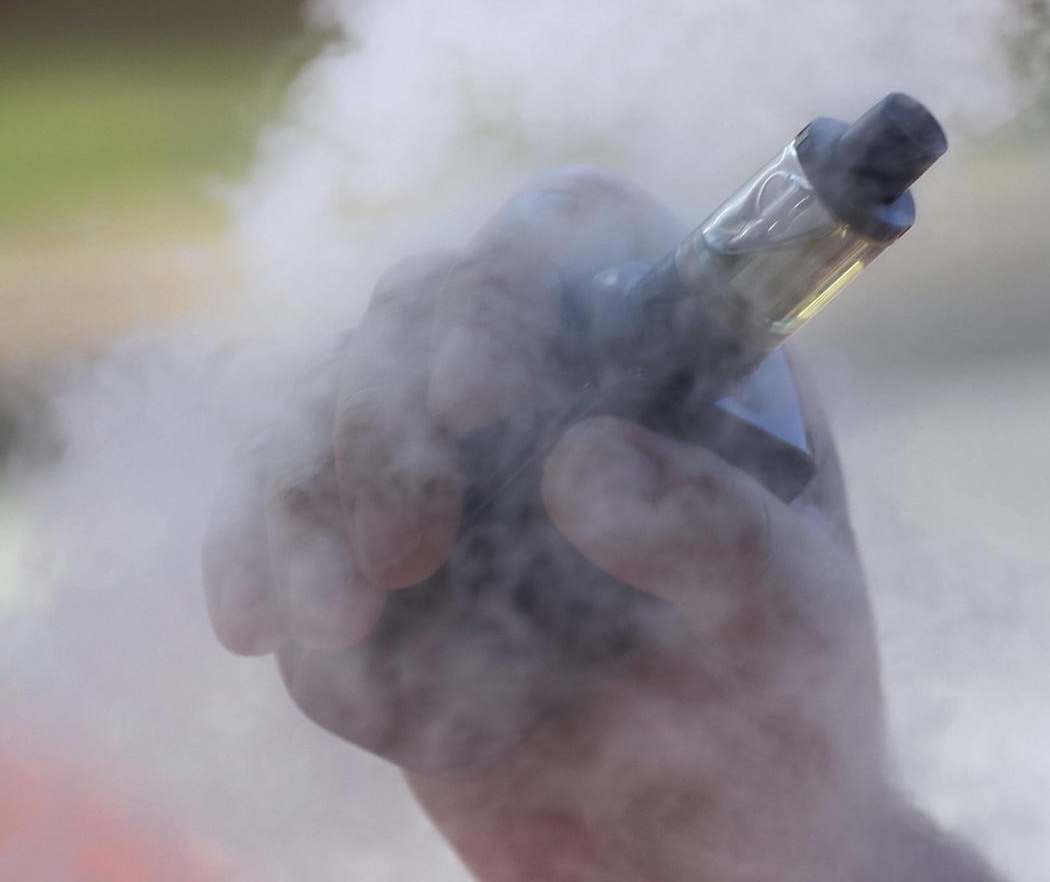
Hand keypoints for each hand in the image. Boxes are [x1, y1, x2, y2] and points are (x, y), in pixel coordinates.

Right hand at [200, 167, 923, 880]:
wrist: (702, 858)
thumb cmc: (781, 716)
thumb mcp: (787, 618)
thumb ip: (712, 530)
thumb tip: (576, 460)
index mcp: (679, 348)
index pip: (570, 230)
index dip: (504, 282)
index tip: (472, 400)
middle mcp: (559, 376)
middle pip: (419, 306)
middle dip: (384, 418)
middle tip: (409, 548)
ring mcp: (457, 464)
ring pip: (325, 414)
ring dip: (311, 512)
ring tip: (346, 637)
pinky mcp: (381, 563)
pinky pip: (275, 528)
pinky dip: (264, 575)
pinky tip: (262, 631)